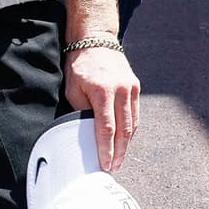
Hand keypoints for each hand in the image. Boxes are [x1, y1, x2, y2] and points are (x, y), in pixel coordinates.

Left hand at [64, 46, 139, 171]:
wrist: (96, 41)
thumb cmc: (80, 66)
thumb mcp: (73, 88)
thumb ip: (81, 111)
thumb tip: (87, 133)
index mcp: (102, 91)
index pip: (106, 127)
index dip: (106, 148)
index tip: (105, 163)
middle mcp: (121, 90)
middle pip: (123, 129)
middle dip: (119, 152)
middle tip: (115, 167)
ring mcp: (131, 88)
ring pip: (132, 123)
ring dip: (126, 144)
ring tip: (119, 159)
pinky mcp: (136, 87)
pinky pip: (135, 114)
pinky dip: (130, 129)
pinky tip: (124, 141)